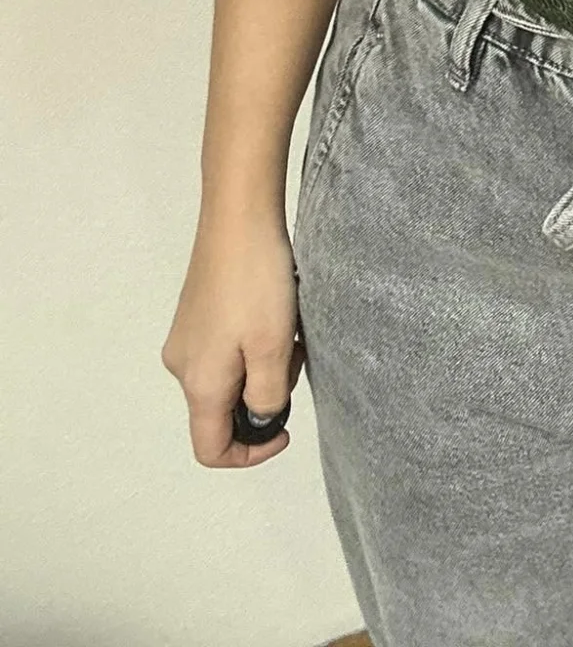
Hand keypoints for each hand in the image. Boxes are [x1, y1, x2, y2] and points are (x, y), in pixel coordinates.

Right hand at [161, 211, 302, 467]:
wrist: (238, 217)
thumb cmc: (257, 283)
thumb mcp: (272, 347)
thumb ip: (268, 396)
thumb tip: (260, 417)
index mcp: (199, 383)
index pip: (210, 449)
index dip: (249, 454)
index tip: (286, 430)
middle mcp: (182, 366)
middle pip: (222, 411)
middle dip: (264, 396)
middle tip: (292, 356)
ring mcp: (187, 337)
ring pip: (229, 377)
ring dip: (263, 366)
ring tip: (287, 327)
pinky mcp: (196, 314)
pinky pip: (227, 350)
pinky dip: (254, 345)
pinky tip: (274, 312)